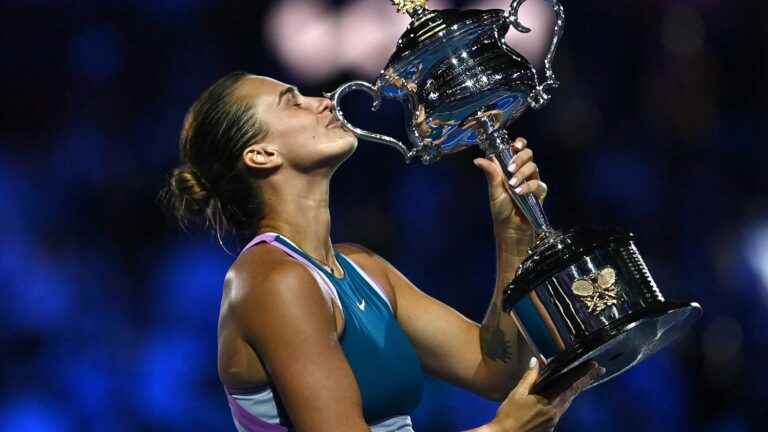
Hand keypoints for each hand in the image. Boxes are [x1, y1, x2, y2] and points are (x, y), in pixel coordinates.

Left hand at [473, 137, 546, 232]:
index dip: (519, 143)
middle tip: (510, 168)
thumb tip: (477, 159)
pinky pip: (538, 183)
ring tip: (512, 185)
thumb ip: (490, 173)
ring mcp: (532, 181)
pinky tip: (520, 193)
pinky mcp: (539, 192)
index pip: (518, 150)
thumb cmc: (501, 209)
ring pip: (533, 167)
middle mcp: (522, 171)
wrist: (510, 228)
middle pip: (528, 154)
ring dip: (522, 174)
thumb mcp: (493, 190)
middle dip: (520, 158)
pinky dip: (528, 187)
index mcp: (510, 168)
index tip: (516, 145)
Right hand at [486, 357, 603, 431]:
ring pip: (567, 403)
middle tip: (597, 371)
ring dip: (574, 392)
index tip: (596, 367)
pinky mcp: (550, 427)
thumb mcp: (517, 393)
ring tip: (580, 381)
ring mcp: (554, 421)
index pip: (572, 386)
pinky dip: (562, 401)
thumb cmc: (509, 414)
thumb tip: (536, 360)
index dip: (585, 376)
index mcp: (550, 402)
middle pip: (573, 395)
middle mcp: (556, 412)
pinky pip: (559, 411)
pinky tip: (557, 397)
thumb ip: (529, 377)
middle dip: (585, 382)